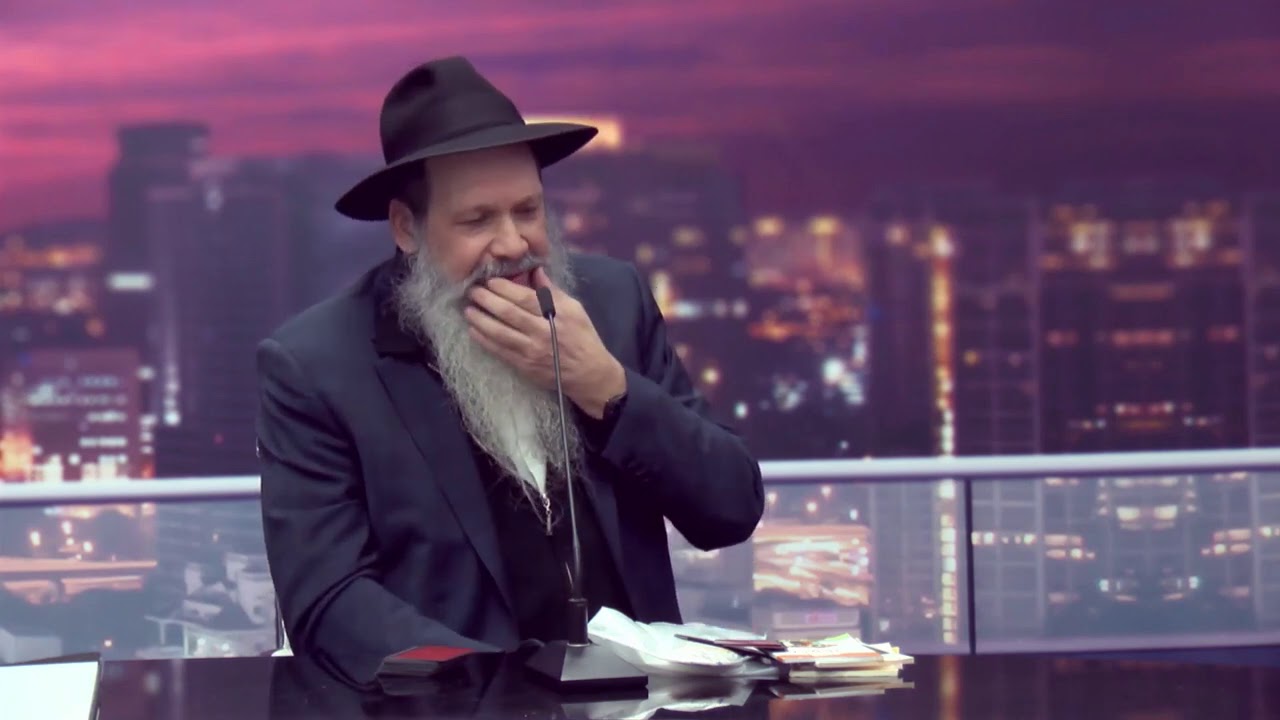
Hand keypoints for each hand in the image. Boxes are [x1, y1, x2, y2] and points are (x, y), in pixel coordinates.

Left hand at [464, 267, 625, 417]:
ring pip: (499, 332)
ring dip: (480, 320)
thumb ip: (552, 292)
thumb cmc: (583, 338)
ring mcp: (530, 351)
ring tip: (468, 309)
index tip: (490, 280)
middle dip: (486, 300)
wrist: (588, 374)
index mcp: (555, 316)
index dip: (504, 288)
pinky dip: (484, 340)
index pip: (524, 298)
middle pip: (507, 313)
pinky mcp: (523, 366)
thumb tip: (535, 272)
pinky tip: (474, 330)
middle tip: (472, 291)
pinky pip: (499, 351)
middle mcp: (540, 333)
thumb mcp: (575, 310)